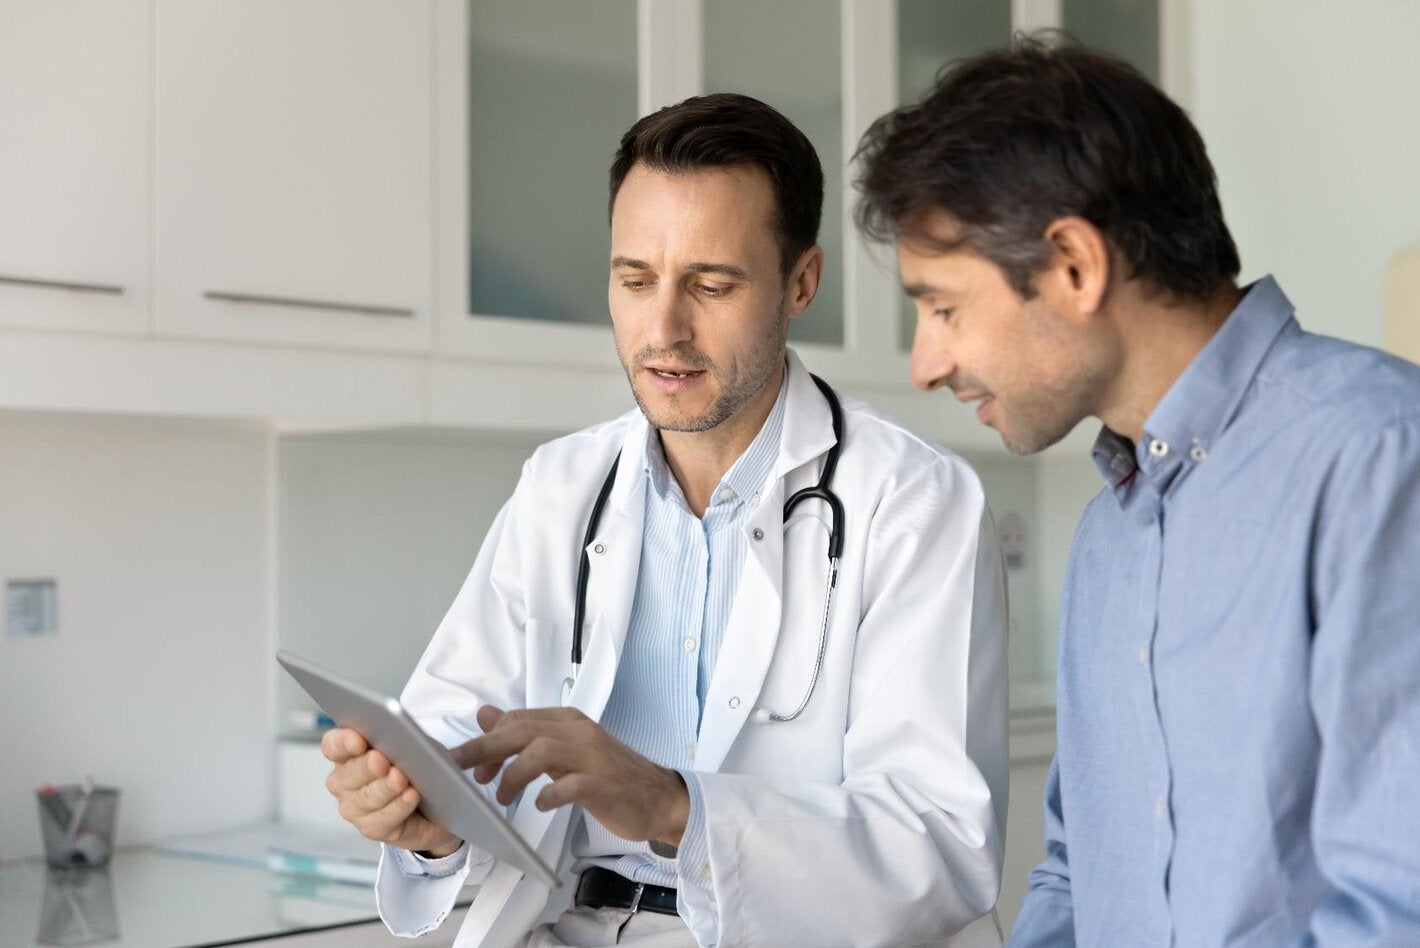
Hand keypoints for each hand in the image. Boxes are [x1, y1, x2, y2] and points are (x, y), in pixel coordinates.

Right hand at [320, 727, 462, 856]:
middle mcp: (343, 782)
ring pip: (366, 798)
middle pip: (349, 773)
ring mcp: (354, 808)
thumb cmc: (417, 765)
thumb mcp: (412, 745)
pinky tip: (411, 795)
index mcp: (347, 753)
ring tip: (401, 779)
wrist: (434, 801)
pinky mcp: (371, 828)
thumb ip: (400, 739)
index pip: (334, 745)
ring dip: (385, 788)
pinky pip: (384, 819)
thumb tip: (402, 738)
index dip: (344, 742)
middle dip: (366, 766)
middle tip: (381, 760)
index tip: (358, 740)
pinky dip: (399, 806)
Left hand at [453, 706, 688, 846]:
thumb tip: (485, 716)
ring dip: (513, 774)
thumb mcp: (565, 751)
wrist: (660, 797)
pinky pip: (569, 785)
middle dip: (484, 749)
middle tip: (460, 770)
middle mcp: (578, 732)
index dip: (488, 741)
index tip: (472, 767)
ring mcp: (592, 757)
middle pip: (521, 731)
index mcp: (568, 721)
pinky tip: (540, 804)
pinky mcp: (603, 784)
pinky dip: (548, 794)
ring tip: (502, 796)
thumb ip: (527, 734)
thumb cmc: (610, 777)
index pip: (517, 720)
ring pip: (541, 751)